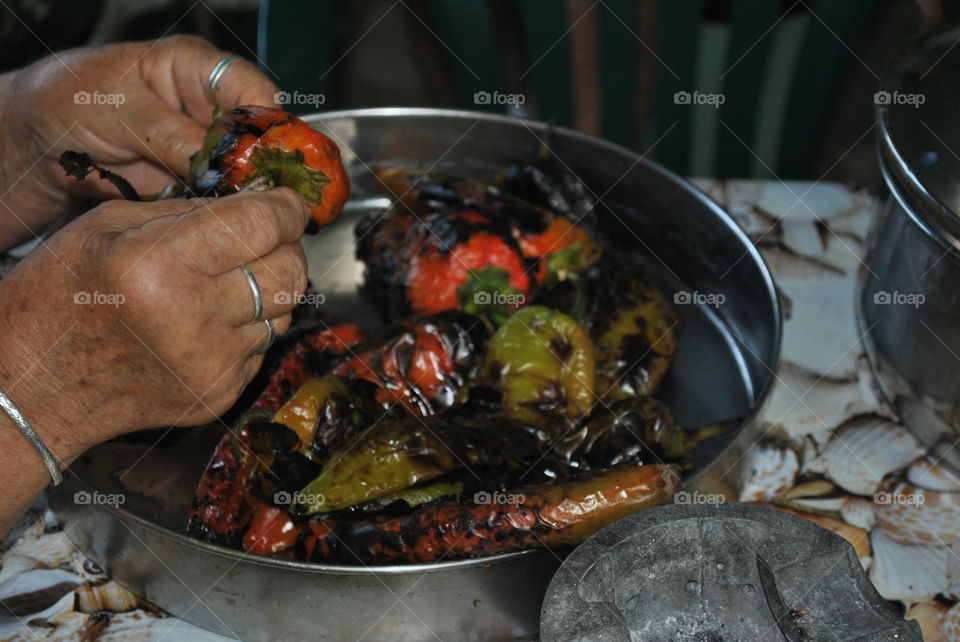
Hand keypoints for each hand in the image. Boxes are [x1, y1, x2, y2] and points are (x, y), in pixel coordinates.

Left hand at [0, 35, 278, 246]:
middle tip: (263, 195)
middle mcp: (209, 110)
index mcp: (199, 72)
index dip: (271, 126)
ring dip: (245, 196)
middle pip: (259, 139)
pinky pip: (219, 201)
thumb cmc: (70, 102)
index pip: (255, 93)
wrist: (37, 143)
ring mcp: (204, 149)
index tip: (272, 159)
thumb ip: (172, 136)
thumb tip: (217, 163)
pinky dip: (222, 214)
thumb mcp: (121, 112)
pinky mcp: (193, 184)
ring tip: (246, 214)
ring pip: (244, 174)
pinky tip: (224, 222)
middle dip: (263, 168)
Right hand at [0, 187, 308, 458]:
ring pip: (284, 310)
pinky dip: (248, 326)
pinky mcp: (220, 394)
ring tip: (227, 280)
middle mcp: (194, 318)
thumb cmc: (59, 297)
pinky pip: (262, 346)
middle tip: (265, 237)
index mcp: (160, 264)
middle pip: (290, 272)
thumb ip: (187, 211)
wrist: (35, 388)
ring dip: (268, 287)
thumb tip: (254, 204)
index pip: (261, 226)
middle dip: (286, 246)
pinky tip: (208, 320)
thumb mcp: (105, 226)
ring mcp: (212, 364)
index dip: (286, 208)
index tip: (288, 201)